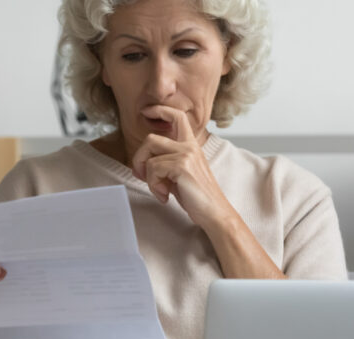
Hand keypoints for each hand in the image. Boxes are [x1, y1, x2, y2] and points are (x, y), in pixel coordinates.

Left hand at [131, 105, 234, 227]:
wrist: (214, 212)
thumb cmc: (197, 197)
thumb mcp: (178, 176)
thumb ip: (163, 165)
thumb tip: (139, 165)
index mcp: (190, 145)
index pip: (177, 117)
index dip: (160, 110)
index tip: (148, 111)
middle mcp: (189, 146)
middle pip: (151, 139)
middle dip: (139, 159)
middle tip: (142, 176)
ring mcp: (186, 154)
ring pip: (149, 156)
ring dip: (148, 177)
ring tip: (160, 190)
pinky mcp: (182, 166)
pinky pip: (153, 169)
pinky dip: (154, 186)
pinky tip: (165, 196)